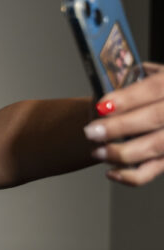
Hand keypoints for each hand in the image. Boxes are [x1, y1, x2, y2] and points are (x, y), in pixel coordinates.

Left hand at [84, 62, 163, 183]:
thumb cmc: (159, 90)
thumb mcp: (155, 73)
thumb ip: (135, 76)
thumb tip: (109, 81)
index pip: (154, 88)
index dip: (128, 98)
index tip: (102, 106)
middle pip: (155, 118)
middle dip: (120, 126)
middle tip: (92, 132)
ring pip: (157, 146)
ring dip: (124, 152)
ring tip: (98, 152)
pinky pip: (155, 170)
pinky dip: (133, 176)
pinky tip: (112, 172)